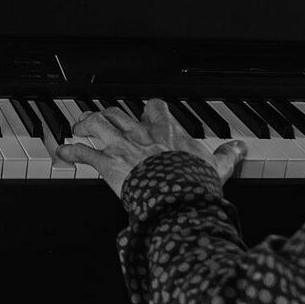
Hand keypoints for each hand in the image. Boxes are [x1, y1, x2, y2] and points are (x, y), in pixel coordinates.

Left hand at [43, 99, 245, 198]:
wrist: (175, 195)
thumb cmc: (193, 182)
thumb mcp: (216, 167)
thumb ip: (227, 155)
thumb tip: (242, 148)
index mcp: (166, 131)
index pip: (155, 108)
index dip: (148, 109)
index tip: (147, 111)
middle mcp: (141, 133)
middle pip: (118, 112)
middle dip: (108, 115)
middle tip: (101, 120)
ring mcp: (121, 146)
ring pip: (96, 122)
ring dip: (84, 123)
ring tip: (77, 127)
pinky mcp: (106, 163)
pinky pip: (83, 152)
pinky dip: (70, 151)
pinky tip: (62, 152)